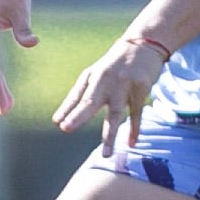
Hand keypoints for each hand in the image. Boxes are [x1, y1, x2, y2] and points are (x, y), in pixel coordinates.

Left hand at [53, 33, 168, 149]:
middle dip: (79, 115)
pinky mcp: (141, 89)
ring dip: (110, 136)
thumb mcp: (93, 76)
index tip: (58, 123)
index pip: (77, 96)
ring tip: (105, 155)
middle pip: (91, 101)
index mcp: (92, 77)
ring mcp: (124, 85)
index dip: (67, 109)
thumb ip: (76, 98)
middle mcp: (106, 80)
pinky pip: (136, 114)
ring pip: (115, 114)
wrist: (143, 44)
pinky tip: (131, 144)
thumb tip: (56, 121)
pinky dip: (134, 130)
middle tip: (66, 128)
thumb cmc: (113, 66)